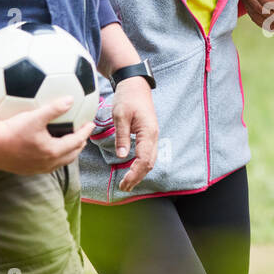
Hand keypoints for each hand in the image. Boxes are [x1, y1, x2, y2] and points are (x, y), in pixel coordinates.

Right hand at [0, 97, 94, 175]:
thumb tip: (70, 99)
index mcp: (53, 151)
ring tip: (69, 142)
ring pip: (60, 162)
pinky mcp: (27, 170)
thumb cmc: (11, 130)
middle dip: (79, 144)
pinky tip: (48, 147)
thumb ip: (53, 108)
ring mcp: (37, 168)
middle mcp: (47, 163)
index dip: (85, 132)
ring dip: (68, 152)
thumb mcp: (34, 117)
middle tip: (83, 134)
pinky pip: (47, 164)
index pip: (76, 142)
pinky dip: (54, 156)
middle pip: (71, 155)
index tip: (91, 123)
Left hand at [111, 76, 157, 190]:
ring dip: (140, 173)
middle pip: (149, 163)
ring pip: (150, 160)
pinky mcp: (148, 134)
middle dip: (137, 177)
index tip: (123, 183)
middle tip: (125, 188)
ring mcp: (152, 135)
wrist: (135, 84)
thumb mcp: (120, 115)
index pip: (144, 160)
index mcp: (148, 132)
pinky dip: (141, 165)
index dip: (134, 174)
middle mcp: (153, 136)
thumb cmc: (127, 97)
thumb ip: (122, 136)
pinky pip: (148, 153)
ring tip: (128, 183)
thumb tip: (122, 156)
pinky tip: (133, 169)